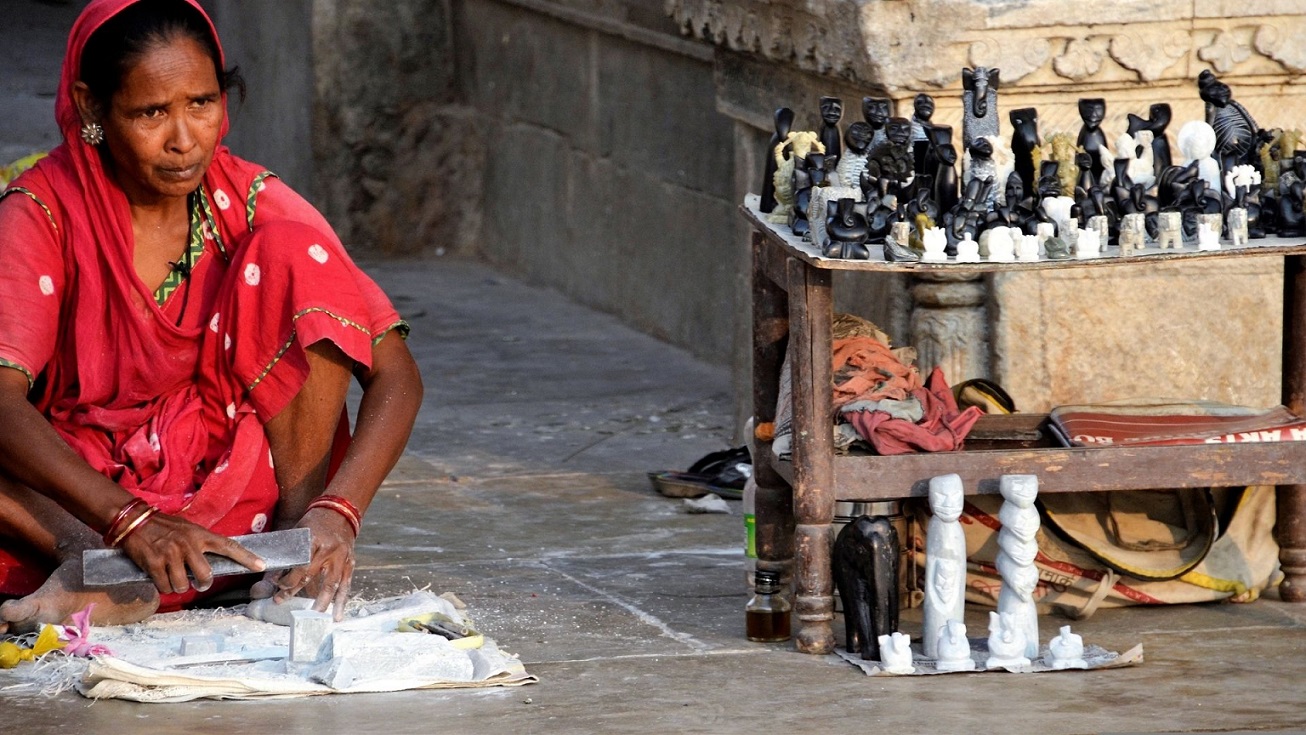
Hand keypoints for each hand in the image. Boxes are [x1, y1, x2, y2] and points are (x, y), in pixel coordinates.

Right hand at [119, 512, 265, 594]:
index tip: (261, 566)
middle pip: (206, 576)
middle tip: (198, 583)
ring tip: (175, 579)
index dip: (246, 557)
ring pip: (184, 585)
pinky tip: (161, 578)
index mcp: (200, 535)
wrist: (134, 520)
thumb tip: (217, 558)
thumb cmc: (164, 526)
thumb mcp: (188, 528)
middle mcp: (188, 544)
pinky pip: (165, 586)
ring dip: (180, 587)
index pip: (228, 546)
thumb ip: (202, 542)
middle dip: (203, 584)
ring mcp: (171, 554)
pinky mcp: (154, 563)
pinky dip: (164, 587)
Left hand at [253, 508, 355, 620]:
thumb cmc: (315, 522)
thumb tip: (275, 577)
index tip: (275, 585)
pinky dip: (341, 601)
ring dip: (320, 603)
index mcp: (314, 541)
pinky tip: (336, 616)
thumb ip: (290, 553)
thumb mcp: (299, 532)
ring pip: (330, 585)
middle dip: (292, 591)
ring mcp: (341, 558)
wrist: (340, 512)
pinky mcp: (350, 563)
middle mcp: (329, 551)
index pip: (298, 565)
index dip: (285, 578)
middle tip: (279, 601)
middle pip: (310, 576)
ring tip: (312, 616)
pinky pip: (345, 585)